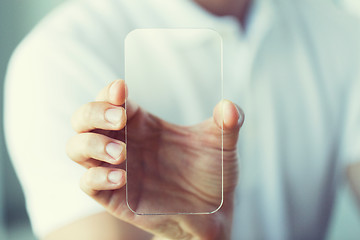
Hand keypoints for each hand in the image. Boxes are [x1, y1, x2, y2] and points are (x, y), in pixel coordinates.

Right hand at [66, 79, 243, 239]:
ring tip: (121, 152)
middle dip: (93, 113)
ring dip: (91, 144)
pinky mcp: (114, 196)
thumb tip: (230, 106)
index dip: (109, 91)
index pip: (110, 99)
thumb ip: (229, 123)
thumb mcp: (222, 144)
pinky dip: (96, 176)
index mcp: (143, 124)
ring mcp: (116, 169)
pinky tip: (120, 177)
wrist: (214, 212)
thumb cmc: (213, 174)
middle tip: (119, 118)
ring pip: (76, 148)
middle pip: (83, 118)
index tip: (123, 88)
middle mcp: (124, 142)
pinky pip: (88, 183)